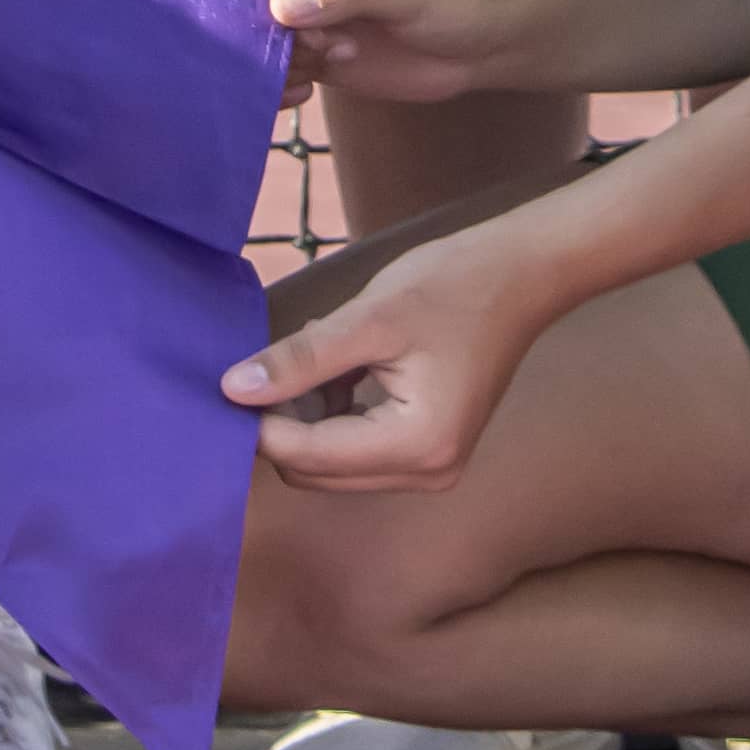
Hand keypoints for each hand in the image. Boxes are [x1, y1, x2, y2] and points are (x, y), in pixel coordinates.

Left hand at [218, 209, 546, 492]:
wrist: (519, 276)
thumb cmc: (452, 287)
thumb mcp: (368, 320)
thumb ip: (299, 361)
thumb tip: (234, 389)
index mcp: (416, 446)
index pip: (306, 457)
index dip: (259, 423)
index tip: (230, 379)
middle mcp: (426, 473)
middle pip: (315, 472)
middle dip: (283, 424)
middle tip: (273, 362)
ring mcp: (430, 467)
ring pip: (331, 465)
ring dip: (309, 418)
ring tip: (321, 357)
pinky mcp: (428, 451)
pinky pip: (356, 450)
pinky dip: (334, 415)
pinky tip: (342, 367)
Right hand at [266, 0, 560, 106]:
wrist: (487, 44)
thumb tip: (282, 6)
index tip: (251, 3)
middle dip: (255, 26)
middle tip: (304, 42)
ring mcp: (302, 13)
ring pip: (256, 38)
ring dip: (276, 60)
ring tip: (329, 56)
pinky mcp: (311, 52)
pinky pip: (274, 70)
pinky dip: (278, 85)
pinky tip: (308, 87)